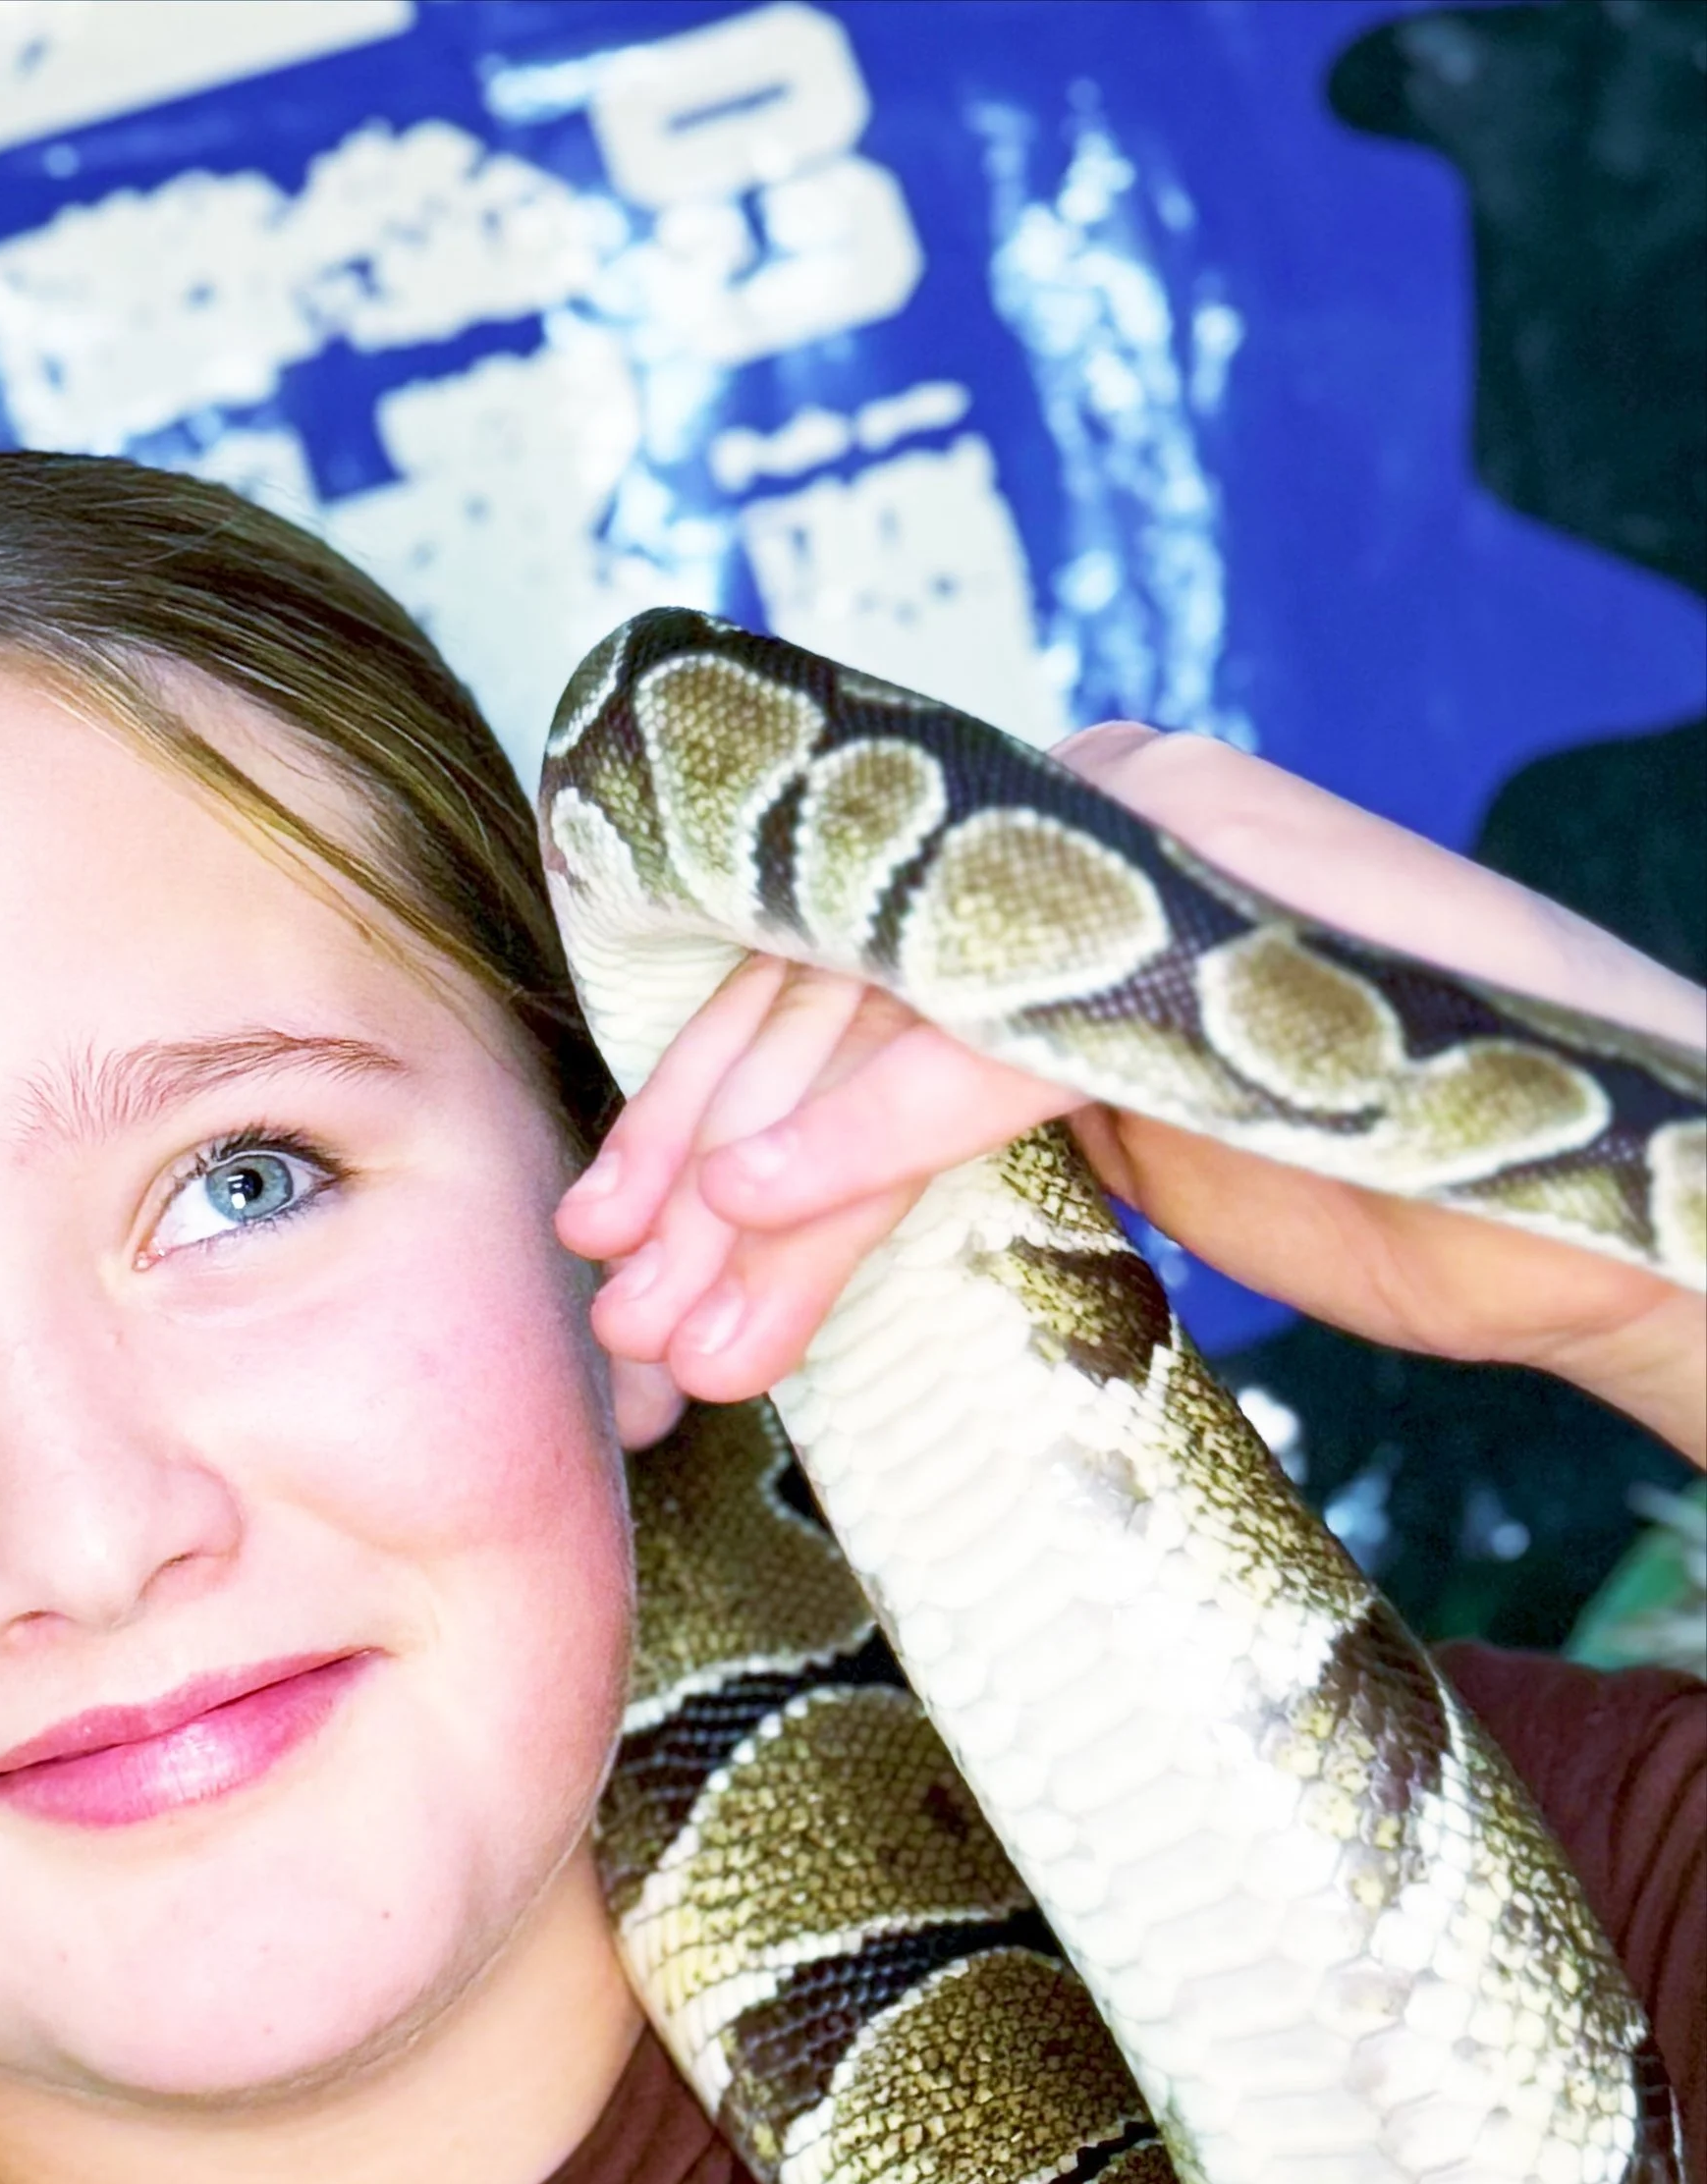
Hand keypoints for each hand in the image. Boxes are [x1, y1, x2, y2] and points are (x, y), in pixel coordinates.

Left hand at [557, 725, 1706, 1462]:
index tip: (608, 1242)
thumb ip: (973, 1135)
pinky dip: (859, 1123)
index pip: (816, 976)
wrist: (1615, 1211)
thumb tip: (770, 1218)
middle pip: (813, 985)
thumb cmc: (1374, 1183)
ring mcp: (1142, 854)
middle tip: (618, 1313)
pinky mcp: (1198, 928)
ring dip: (750, 1184)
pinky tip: (758, 1207)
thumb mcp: (1118, 1158)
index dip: (690, 1108)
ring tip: (676, 1327)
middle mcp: (1080, 825)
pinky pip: (983, 1029)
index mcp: (1047, 872)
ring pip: (870, 1014)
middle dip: (691, 1162)